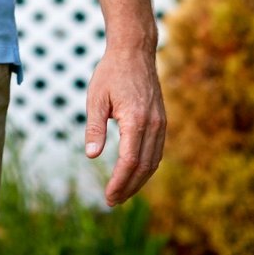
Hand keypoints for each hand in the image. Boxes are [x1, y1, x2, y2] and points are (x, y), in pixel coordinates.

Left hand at [84, 43, 165, 206]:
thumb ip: (95, 128)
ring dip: (139, 181)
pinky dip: (146, 167)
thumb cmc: (110, 73)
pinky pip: (157, 151)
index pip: (130, 161)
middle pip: (145, 167)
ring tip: (121, 193)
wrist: (134, 53)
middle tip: (112, 201)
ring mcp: (161, 124)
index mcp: (136, 120)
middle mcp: (154, 125)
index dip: (120, 182)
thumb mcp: (95, 99)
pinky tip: (133, 174)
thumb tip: (91, 156)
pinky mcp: (162, 122)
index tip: (108, 196)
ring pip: (154, 162)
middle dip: (129, 187)